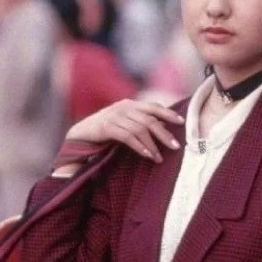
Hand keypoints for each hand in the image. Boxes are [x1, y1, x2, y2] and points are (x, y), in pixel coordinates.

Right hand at [66, 99, 184, 161]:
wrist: (79, 134)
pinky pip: (127, 137)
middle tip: (175, 146)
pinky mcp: (106, 127)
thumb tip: (163, 129)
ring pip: (140, 129)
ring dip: (152, 145)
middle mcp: (123, 107)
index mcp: (129, 104)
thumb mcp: (124, 124)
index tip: (181, 122)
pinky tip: (146, 154)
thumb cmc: (104, 131)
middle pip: (150, 119)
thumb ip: (140, 123)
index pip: (153, 106)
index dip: (168, 114)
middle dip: (164, 134)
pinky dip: (139, 146)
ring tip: (159, 158)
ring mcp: (114, 116)